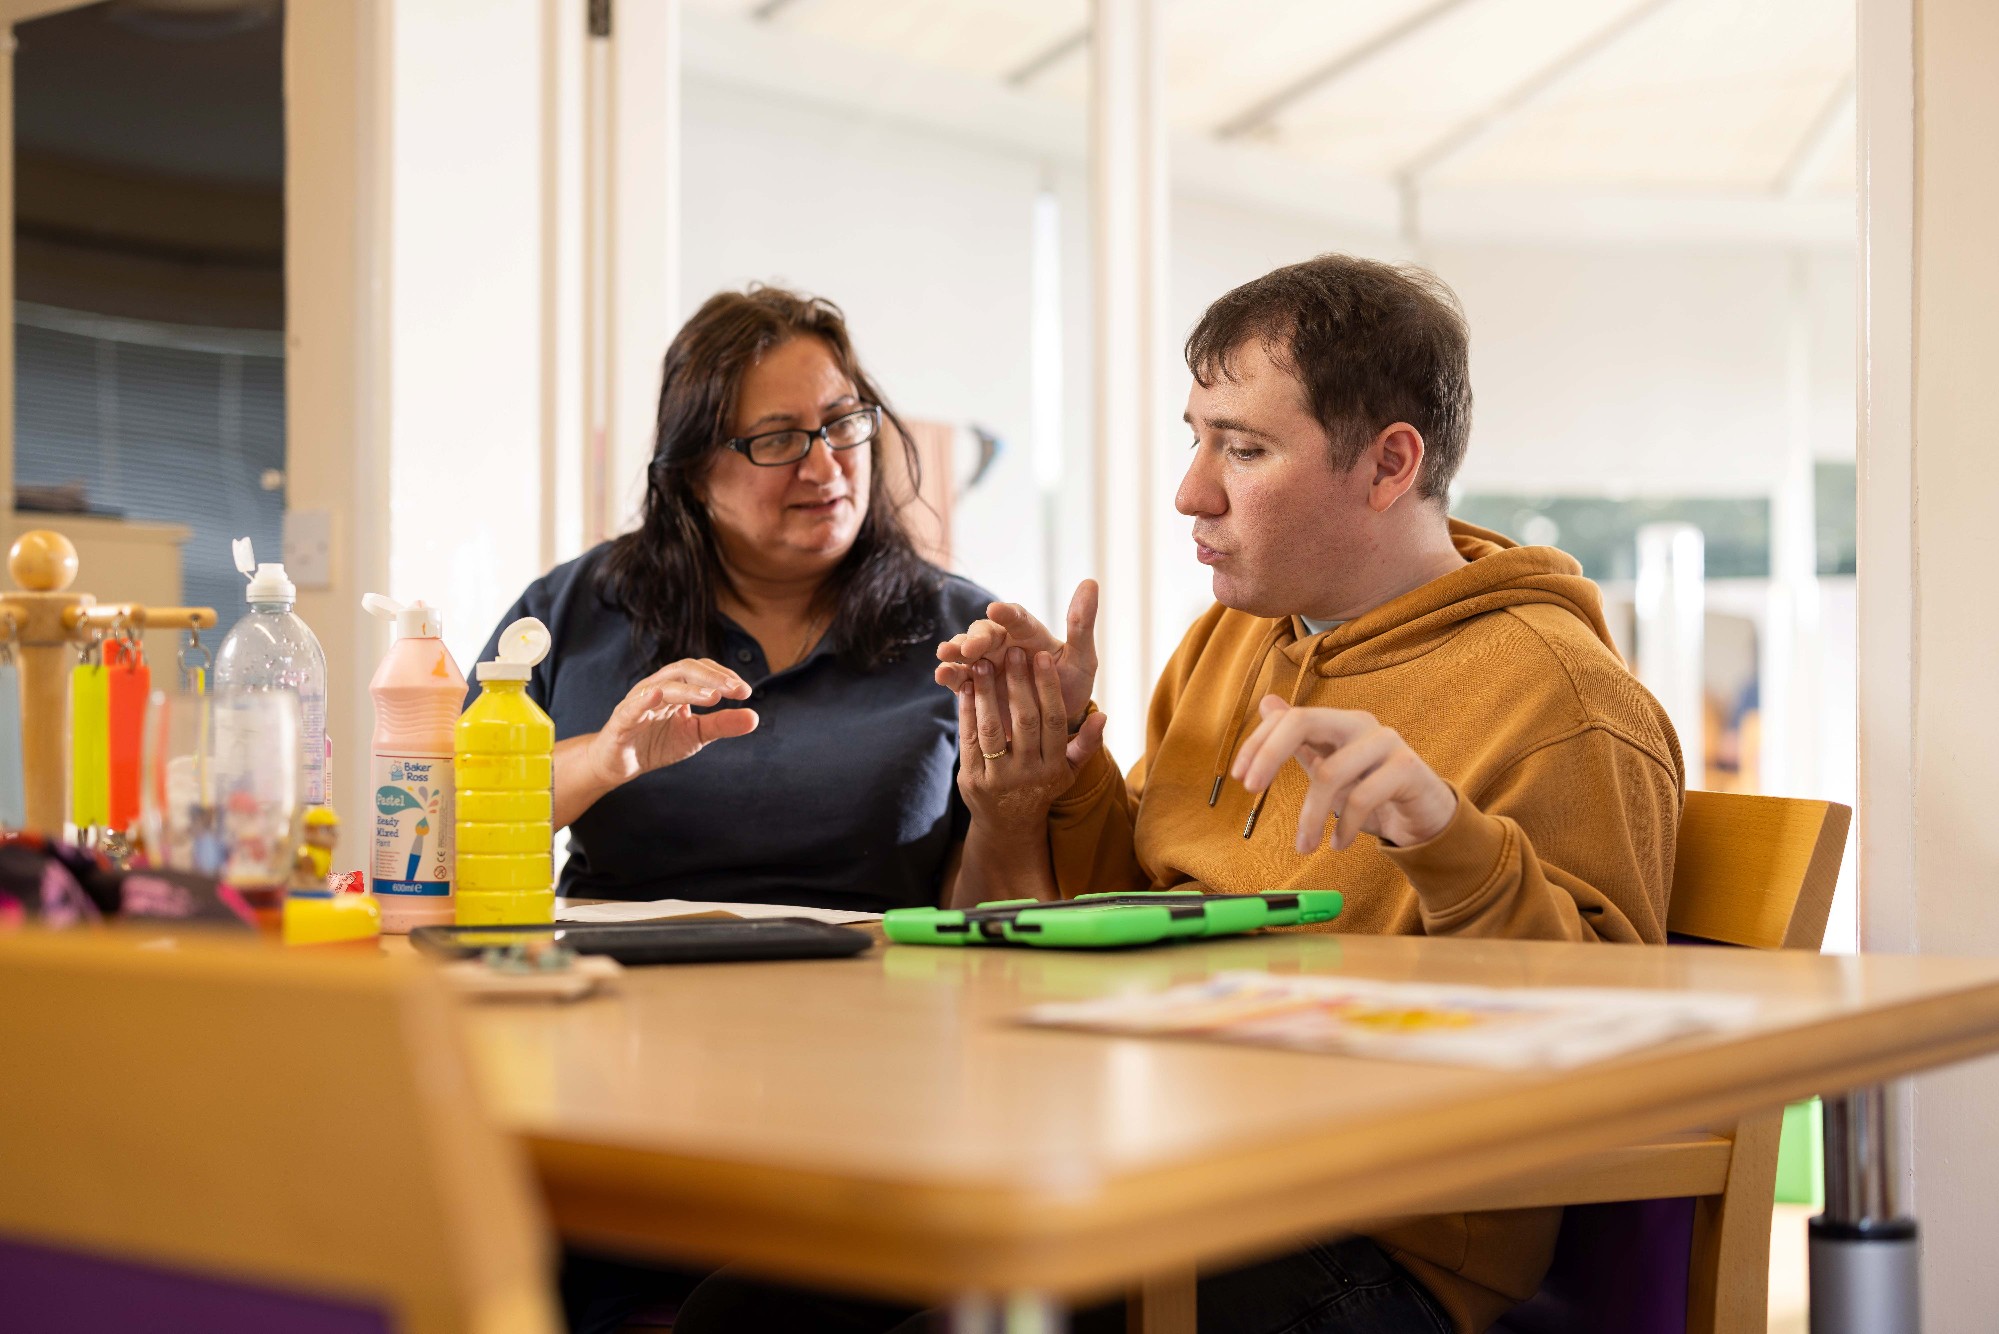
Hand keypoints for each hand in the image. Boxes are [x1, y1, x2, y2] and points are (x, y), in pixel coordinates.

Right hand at [585, 658, 758, 787]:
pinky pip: (633, 706)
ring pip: (664, 686)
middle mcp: (656, 687)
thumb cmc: (657, 743)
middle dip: (712, 677)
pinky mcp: (622, 720)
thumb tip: (755, 717)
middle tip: (736, 689)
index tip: (745, 691)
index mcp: (676, 687)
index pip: (702, 671)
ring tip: (713, 696)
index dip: (723, 676)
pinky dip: (645, 699)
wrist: (620, 764)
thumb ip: (722, 724)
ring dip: (690, 689)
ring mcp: (637, 701)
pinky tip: (660, 695)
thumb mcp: (696, 734)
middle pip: (684, 669)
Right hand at [936, 580, 1098, 728]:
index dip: (1006, 613)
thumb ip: (1082, 624)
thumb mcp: (1082, 658)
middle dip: (975, 638)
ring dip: (955, 652)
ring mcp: (986, 664)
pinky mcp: (974, 686)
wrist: (1056, 721)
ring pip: (966, 652)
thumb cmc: (1070, 685)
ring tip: (945, 656)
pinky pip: (958, 678)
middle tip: (969, 647)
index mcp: (1028, 634)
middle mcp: (1004, 645)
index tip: (996, 609)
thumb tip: (1091, 582)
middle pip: (984, 633)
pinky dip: (948, 675)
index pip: (1016, 617)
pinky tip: (941, 675)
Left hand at [956, 646, 1107, 833]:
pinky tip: (965, 687)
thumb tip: (1103, 716)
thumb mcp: (1068, 771)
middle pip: (1024, 721)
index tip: (1042, 656)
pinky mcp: (972, 779)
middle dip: (1017, 682)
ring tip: (982, 663)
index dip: (1048, 686)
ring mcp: (998, 778)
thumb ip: (1086, 744)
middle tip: (1012, 651)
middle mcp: (1029, 773)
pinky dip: (966, 711)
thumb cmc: (1042, 787)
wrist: (1008, 826)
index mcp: (1054, 767)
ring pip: (992, 728)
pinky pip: (968, 739)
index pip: (1054, 720)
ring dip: (986, 692)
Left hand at [1231, 697, 1457, 853]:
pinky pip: (1363, 799)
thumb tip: (1267, 705)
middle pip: (1304, 723)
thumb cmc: (1372, 790)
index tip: (1239, 777)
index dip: (1259, 743)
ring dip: (1310, 816)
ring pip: (1332, 773)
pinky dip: (1344, 827)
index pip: (1290, 718)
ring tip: (1304, 846)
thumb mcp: (1330, 767)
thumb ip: (1300, 741)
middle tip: (1252, 791)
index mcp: (1338, 722)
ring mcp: (1387, 743)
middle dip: (1270, 755)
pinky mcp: (1407, 769)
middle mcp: (1361, 724)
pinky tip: (1337, 844)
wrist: (1425, 815)